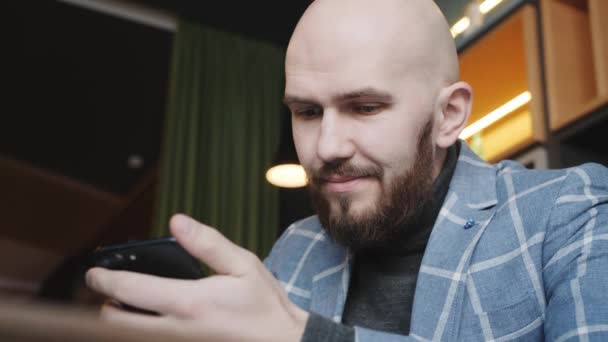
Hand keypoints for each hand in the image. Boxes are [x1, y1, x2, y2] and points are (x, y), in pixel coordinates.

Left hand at [86, 214, 307, 341]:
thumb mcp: (243, 265)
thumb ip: (207, 243)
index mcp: (188, 302)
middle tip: (112, 290)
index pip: (130, 290)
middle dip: (107, 304)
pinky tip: (157, 319)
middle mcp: (176, 331)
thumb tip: (176, 222)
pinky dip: (143, 331)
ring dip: (123, 321)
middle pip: (117, 322)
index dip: (105, 278)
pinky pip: (152, 341)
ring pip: (129, 337)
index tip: (93, 272)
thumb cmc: (264, 305)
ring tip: (131, 305)